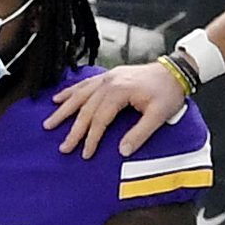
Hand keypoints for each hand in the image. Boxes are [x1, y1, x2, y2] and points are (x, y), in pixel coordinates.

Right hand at [45, 62, 186, 157]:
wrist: (175, 71)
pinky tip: (58, 98)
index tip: (85, 153)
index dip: (91, 138)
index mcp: (119, 91)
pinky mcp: (108, 77)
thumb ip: (140, 134)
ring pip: (79, 96)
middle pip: (85, 110)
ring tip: (49, 123)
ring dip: (64, 110)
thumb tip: (123, 150)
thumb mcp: (159, 115)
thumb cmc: (168, 92)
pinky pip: (84, 85)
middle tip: (63, 147)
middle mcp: (109, 83)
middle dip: (73, 130)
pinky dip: (70, 92)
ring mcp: (107, 78)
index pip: (99, 119)